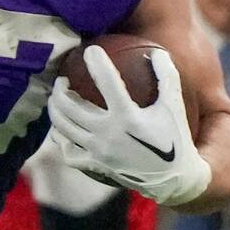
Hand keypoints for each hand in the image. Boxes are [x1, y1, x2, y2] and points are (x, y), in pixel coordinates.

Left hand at [47, 46, 210, 206]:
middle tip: (62, 80)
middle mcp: (109, 134)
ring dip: (55, 109)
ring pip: (62, 126)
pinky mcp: (94, 164)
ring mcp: (98, 151)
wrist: (174, 179)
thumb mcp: (174, 107)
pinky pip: (66, 151)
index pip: (107, 82)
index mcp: (128, 117)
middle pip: (70, 105)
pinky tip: (61, 129)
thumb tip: (157, 50)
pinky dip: (60, 138)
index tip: (90, 50)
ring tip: (57, 99)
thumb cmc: (174, 138)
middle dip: (60, 88)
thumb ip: (167, 77)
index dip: (97, 62)